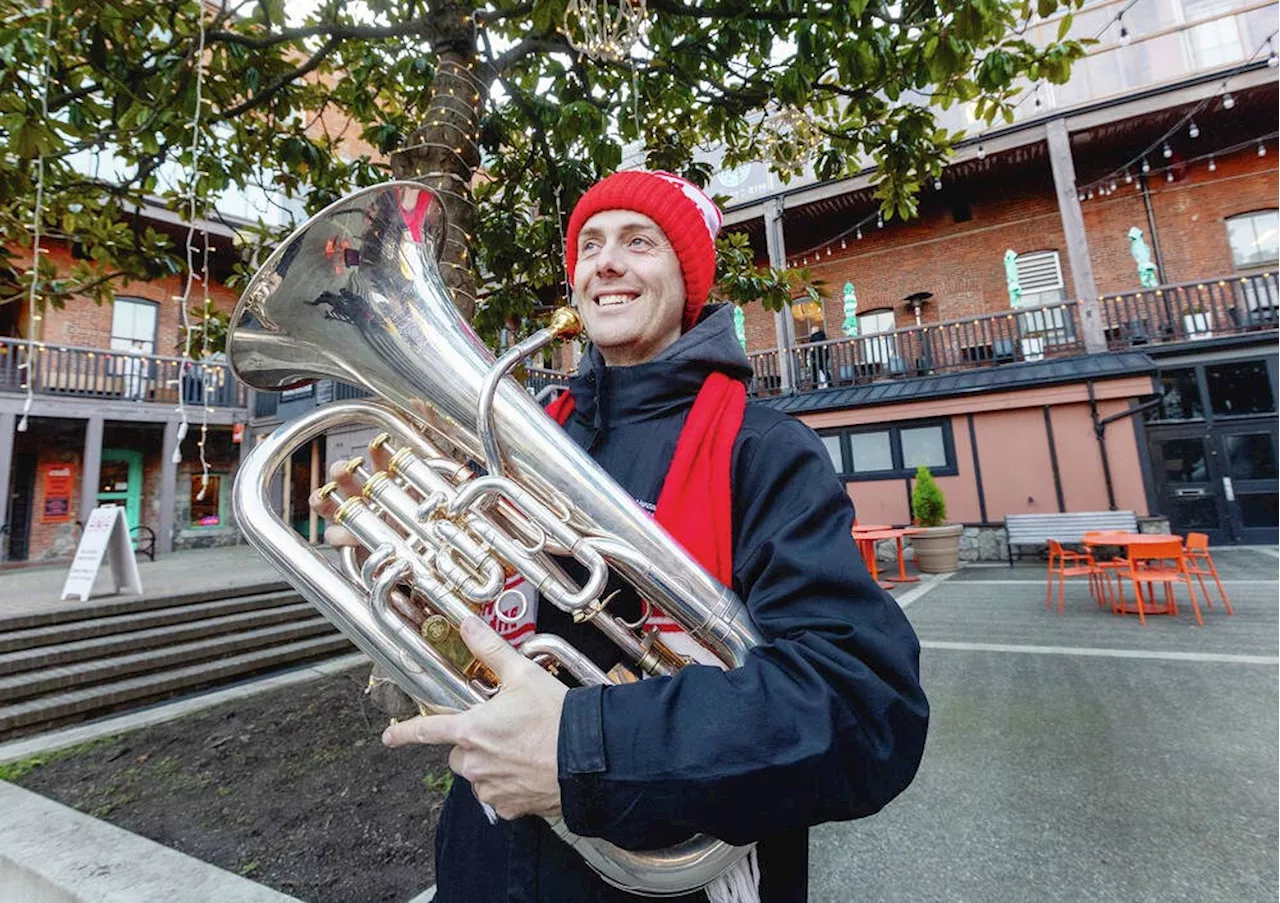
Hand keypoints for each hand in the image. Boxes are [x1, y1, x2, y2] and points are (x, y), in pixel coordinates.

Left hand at [382, 616, 567, 819]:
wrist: (589, 759)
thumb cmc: (557, 718)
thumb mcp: (524, 675)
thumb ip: (491, 650)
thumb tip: (469, 625)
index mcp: (471, 730)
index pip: (428, 731)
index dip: (405, 733)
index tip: (390, 737)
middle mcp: (475, 763)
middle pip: (459, 753)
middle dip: (475, 744)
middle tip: (504, 731)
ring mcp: (491, 788)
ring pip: (479, 776)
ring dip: (492, 765)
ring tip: (522, 750)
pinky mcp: (510, 807)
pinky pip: (499, 797)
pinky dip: (510, 785)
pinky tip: (530, 770)